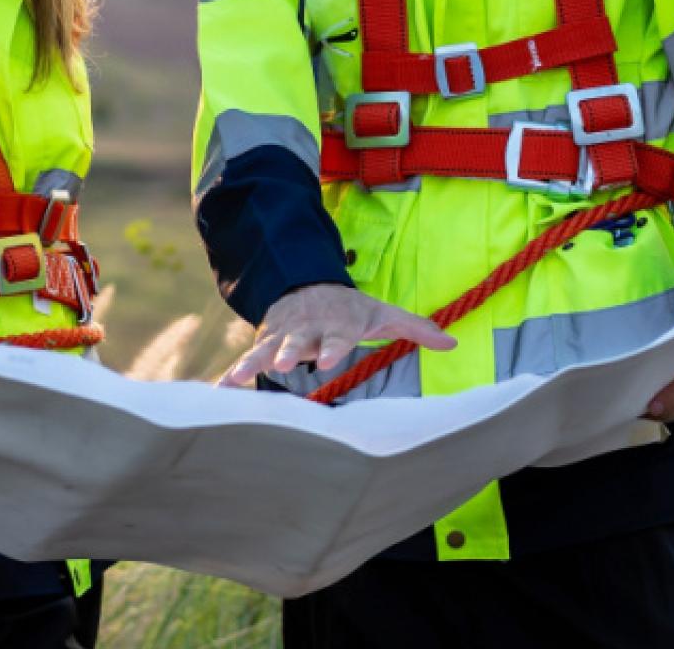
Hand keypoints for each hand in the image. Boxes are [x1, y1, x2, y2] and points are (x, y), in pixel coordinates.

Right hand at [220, 284, 456, 388]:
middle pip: (299, 338)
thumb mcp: (384, 315)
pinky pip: (248, 356)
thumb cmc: (352, 309)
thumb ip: (416, 329)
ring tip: (236, 378)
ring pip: (268, 347)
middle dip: (291, 349)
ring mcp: (285, 333)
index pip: (338, 335)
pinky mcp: (266, 339)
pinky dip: (233, 372)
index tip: (328, 360)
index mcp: (339, 323)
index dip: (334, 346)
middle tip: (285, 362)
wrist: (309, 283)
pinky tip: (220, 390)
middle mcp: (310, 327)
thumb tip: (453, 342)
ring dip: (253, 362)